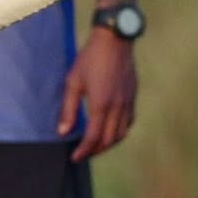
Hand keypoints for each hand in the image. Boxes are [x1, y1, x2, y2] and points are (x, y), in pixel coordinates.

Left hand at [59, 27, 137, 158]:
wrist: (115, 39)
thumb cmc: (90, 58)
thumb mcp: (73, 81)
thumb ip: (68, 109)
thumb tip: (63, 132)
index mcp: (101, 104)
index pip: (93, 138)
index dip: (83, 151)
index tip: (74, 158)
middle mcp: (117, 107)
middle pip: (109, 140)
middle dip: (95, 151)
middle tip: (83, 153)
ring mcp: (128, 101)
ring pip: (122, 133)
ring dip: (108, 143)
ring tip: (96, 145)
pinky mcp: (133, 95)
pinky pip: (129, 121)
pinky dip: (120, 131)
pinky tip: (110, 129)